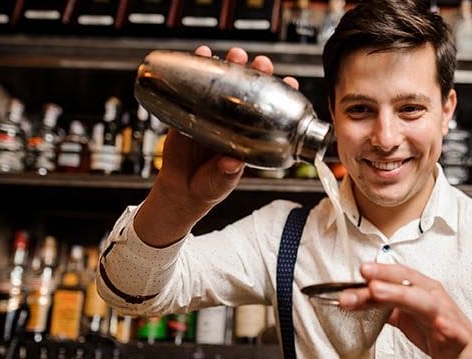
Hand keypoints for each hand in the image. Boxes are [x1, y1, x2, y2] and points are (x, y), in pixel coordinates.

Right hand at [135, 46, 299, 246]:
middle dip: (258, 73)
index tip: (290, 82)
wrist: (181, 190)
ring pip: (226, 84)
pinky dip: (198, 68)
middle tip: (261, 64)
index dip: (282, 95)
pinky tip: (202, 54)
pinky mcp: (191, 111)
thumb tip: (232, 164)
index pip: (272, 112)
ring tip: (235, 55)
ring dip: (232, 65)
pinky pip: (195, 87)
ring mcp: (214, 114)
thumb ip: (226, 176)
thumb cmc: (209, 188)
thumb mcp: (220, 184)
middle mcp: (236, 121)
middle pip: (250, 91)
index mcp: (252, 136)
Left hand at [339, 262, 471, 358]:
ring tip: (379, 292)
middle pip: (408, 284)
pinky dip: (445, 327)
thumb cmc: (440, 335)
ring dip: (401, 295)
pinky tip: (439, 324)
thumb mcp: (407, 318)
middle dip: (385, 278)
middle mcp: (434, 298)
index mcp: (422, 291)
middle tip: (364, 275)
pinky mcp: (457, 337)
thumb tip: (358, 298)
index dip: (380, 271)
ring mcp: (446, 316)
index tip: (360, 270)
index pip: (399, 276)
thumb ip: (384, 308)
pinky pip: (451, 331)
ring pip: (424, 302)